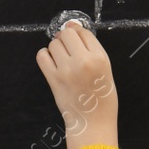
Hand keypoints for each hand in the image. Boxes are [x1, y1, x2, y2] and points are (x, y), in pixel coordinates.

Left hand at [36, 20, 118, 148]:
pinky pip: (42, 56)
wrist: (92, 122)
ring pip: (54, 43)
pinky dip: (45, 56)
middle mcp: (83, 61)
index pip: (83, 32)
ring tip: (62, 60)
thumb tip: (72, 27)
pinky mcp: (53, 79)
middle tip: (67, 49)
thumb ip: (91, 49)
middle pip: (67, 34)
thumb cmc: (102, 98)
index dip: (78, 34)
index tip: (77, 43)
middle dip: (66, 38)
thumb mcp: (106, 70)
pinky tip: (52, 63)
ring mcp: (66, 70)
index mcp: (100, 58)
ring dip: (56, 48)